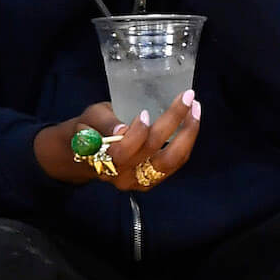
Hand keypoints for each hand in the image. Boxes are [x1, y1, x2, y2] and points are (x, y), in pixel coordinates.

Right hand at [38, 93, 202, 188]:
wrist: (85, 154)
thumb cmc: (88, 129)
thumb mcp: (89, 119)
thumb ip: (104, 123)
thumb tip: (122, 128)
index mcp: (100, 161)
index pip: (123, 151)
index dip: (136, 133)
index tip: (145, 112)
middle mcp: (121, 176)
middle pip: (153, 153)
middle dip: (173, 123)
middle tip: (186, 98)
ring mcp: (139, 181)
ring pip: (171, 160)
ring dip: (188, 133)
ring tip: (195, 108)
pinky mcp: (153, 180)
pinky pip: (175, 163)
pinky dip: (187, 142)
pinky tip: (192, 121)